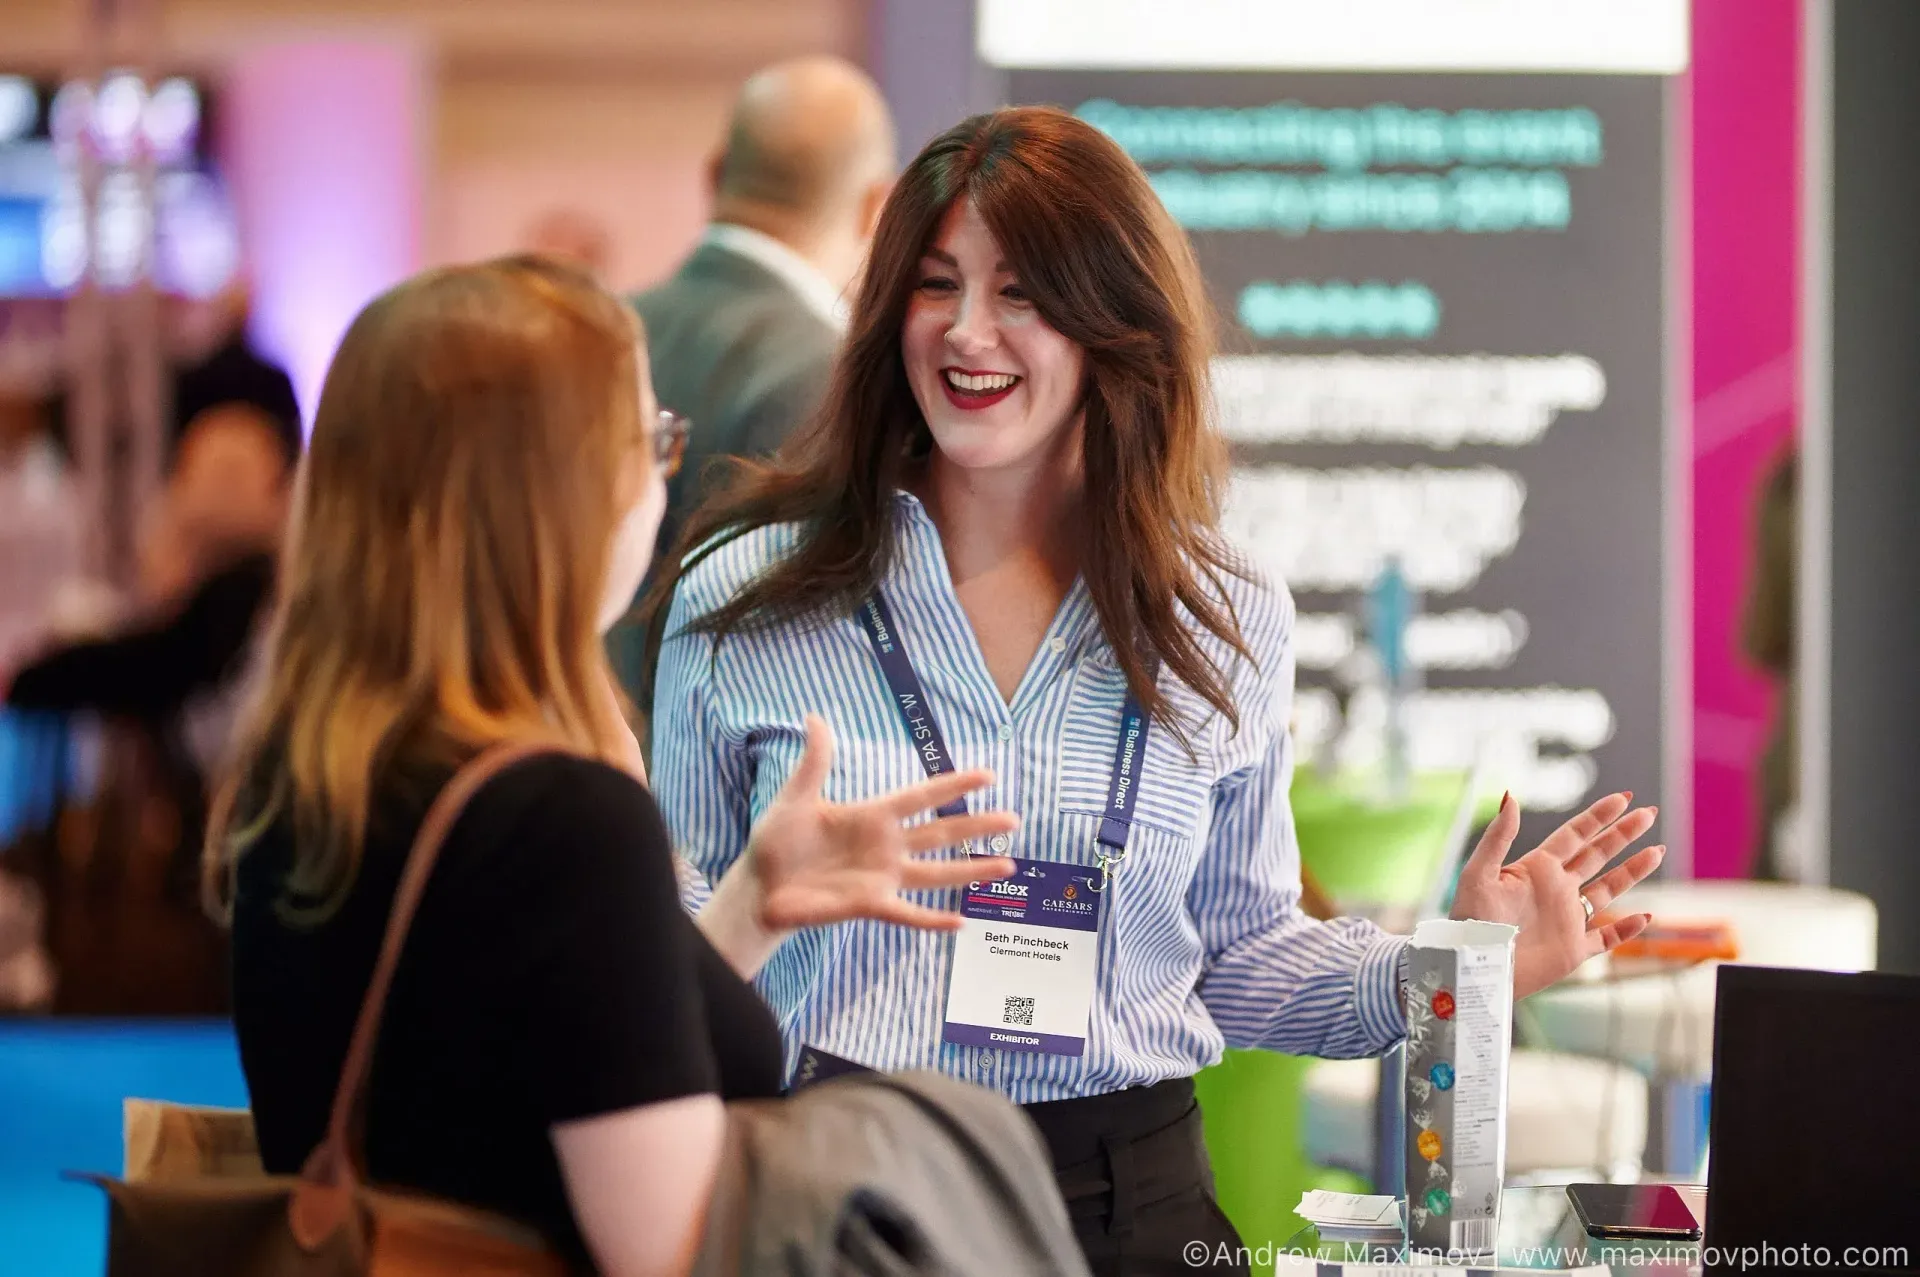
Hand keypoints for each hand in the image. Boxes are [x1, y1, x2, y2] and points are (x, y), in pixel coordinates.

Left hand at [744, 714, 1016, 931]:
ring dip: (971, 870)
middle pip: (941, 833)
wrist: (760, 887)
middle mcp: (886, 846)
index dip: (952, 786)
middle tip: (1012, 819)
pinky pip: (908, 913)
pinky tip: (961, 922)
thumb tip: (814, 716)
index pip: (920, 796)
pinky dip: (933, 920)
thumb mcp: (796, 798)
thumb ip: (814, 762)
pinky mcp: (870, 905)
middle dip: (977, 826)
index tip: (987, 776)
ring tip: (1006, 866)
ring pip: (936, 873)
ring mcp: (882, 877)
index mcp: (872, 816)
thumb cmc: (777, 842)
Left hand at [1450, 791, 1663, 998]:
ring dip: (1633, 871)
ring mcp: (1567, 919)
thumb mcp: (1478, 874)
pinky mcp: (1572, 950)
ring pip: (1608, 890)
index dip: (1598, 816)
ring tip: (1657, 851)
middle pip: (1597, 855)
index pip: (1574, 835)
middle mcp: (1556, 890)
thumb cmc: (1469, 921)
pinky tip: (1645, 916)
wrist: (1473, 968)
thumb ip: (1497, 837)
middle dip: (1623, 834)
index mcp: (1536, 869)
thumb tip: (1510, 796)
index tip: (1624, 797)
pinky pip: (1606, 938)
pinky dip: (1627, 929)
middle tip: (1649, 812)